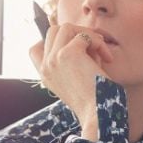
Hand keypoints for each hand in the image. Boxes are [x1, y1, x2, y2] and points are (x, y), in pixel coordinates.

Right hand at [29, 23, 113, 140]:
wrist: (97, 114)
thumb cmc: (94, 100)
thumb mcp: (77, 79)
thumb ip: (73, 61)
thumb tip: (83, 35)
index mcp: (45, 75)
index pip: (36, 48)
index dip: (53, 41)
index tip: (74, 45)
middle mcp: (45, 66)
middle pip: (53, 31)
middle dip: (76, 33)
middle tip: (93, 47)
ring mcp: (53, 59)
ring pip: (67, 27)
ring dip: (88, 35)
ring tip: (100, 51)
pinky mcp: (67, 54)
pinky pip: (85, 36)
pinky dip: (99, 43)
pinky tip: (107, 58)